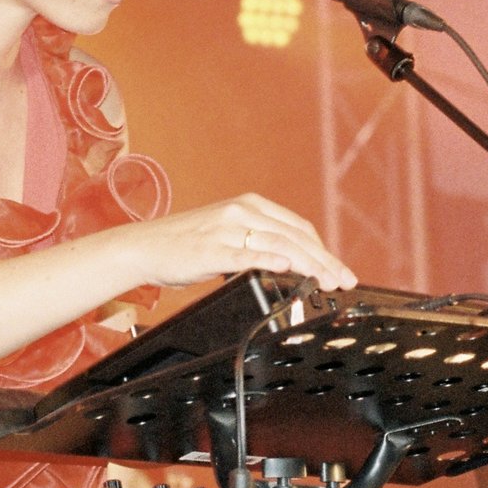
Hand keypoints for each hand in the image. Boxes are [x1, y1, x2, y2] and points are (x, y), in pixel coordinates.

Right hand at [125, 195, 356, 291]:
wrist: (144, 247)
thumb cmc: (184, 245)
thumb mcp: (227, 234)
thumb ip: (257, 243)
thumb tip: (290, 264)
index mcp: (249, 205)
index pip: (298, 227)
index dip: (322, 250)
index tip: (338, 270)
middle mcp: (242, 212)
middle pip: (295, 236)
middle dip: (324, 261)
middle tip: (343, 281)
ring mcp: (227, 229)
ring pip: (279, 245)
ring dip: (308, 265)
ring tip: (326, 282)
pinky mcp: (213, 249)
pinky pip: (247, 254)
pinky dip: (270, 260)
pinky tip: (288, 267)